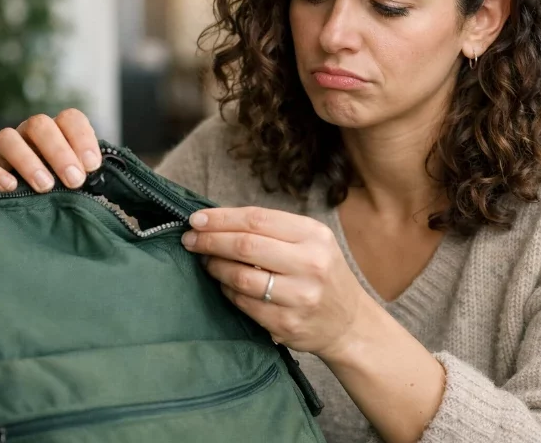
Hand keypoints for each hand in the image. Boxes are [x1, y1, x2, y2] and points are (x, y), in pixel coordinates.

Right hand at [0, 109, 102, 192]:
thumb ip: (90, 172)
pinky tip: (11, 188)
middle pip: (40, 125)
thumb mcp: (78, 175)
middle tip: (74, 180)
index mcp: (57, 130)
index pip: (70, 118)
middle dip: (60, 153)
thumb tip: (109, 179)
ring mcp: (4, 148)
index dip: (82, 138)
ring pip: (8, 138)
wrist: (23, 197)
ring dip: (29, 161)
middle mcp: (29, 133)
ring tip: (45, 186)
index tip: (92, 165)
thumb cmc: (59, 184)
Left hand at [181, 206, 370, 358]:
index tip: (197, 219)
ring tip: (205, 261)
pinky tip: (223, 284)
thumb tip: (218, 221)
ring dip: (214, 266)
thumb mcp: (311, 242)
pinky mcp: (286, 323)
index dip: (221, 218)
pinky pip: (243, 303)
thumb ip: (272, 230)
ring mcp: (299, 296)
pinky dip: (227, 290)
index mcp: (313, 235)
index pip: (257, 219)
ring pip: (240, 276)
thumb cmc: (322, 275)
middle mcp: (309, 263)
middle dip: (210, 240)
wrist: (350, 323)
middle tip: (190, 239)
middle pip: (245, 246)